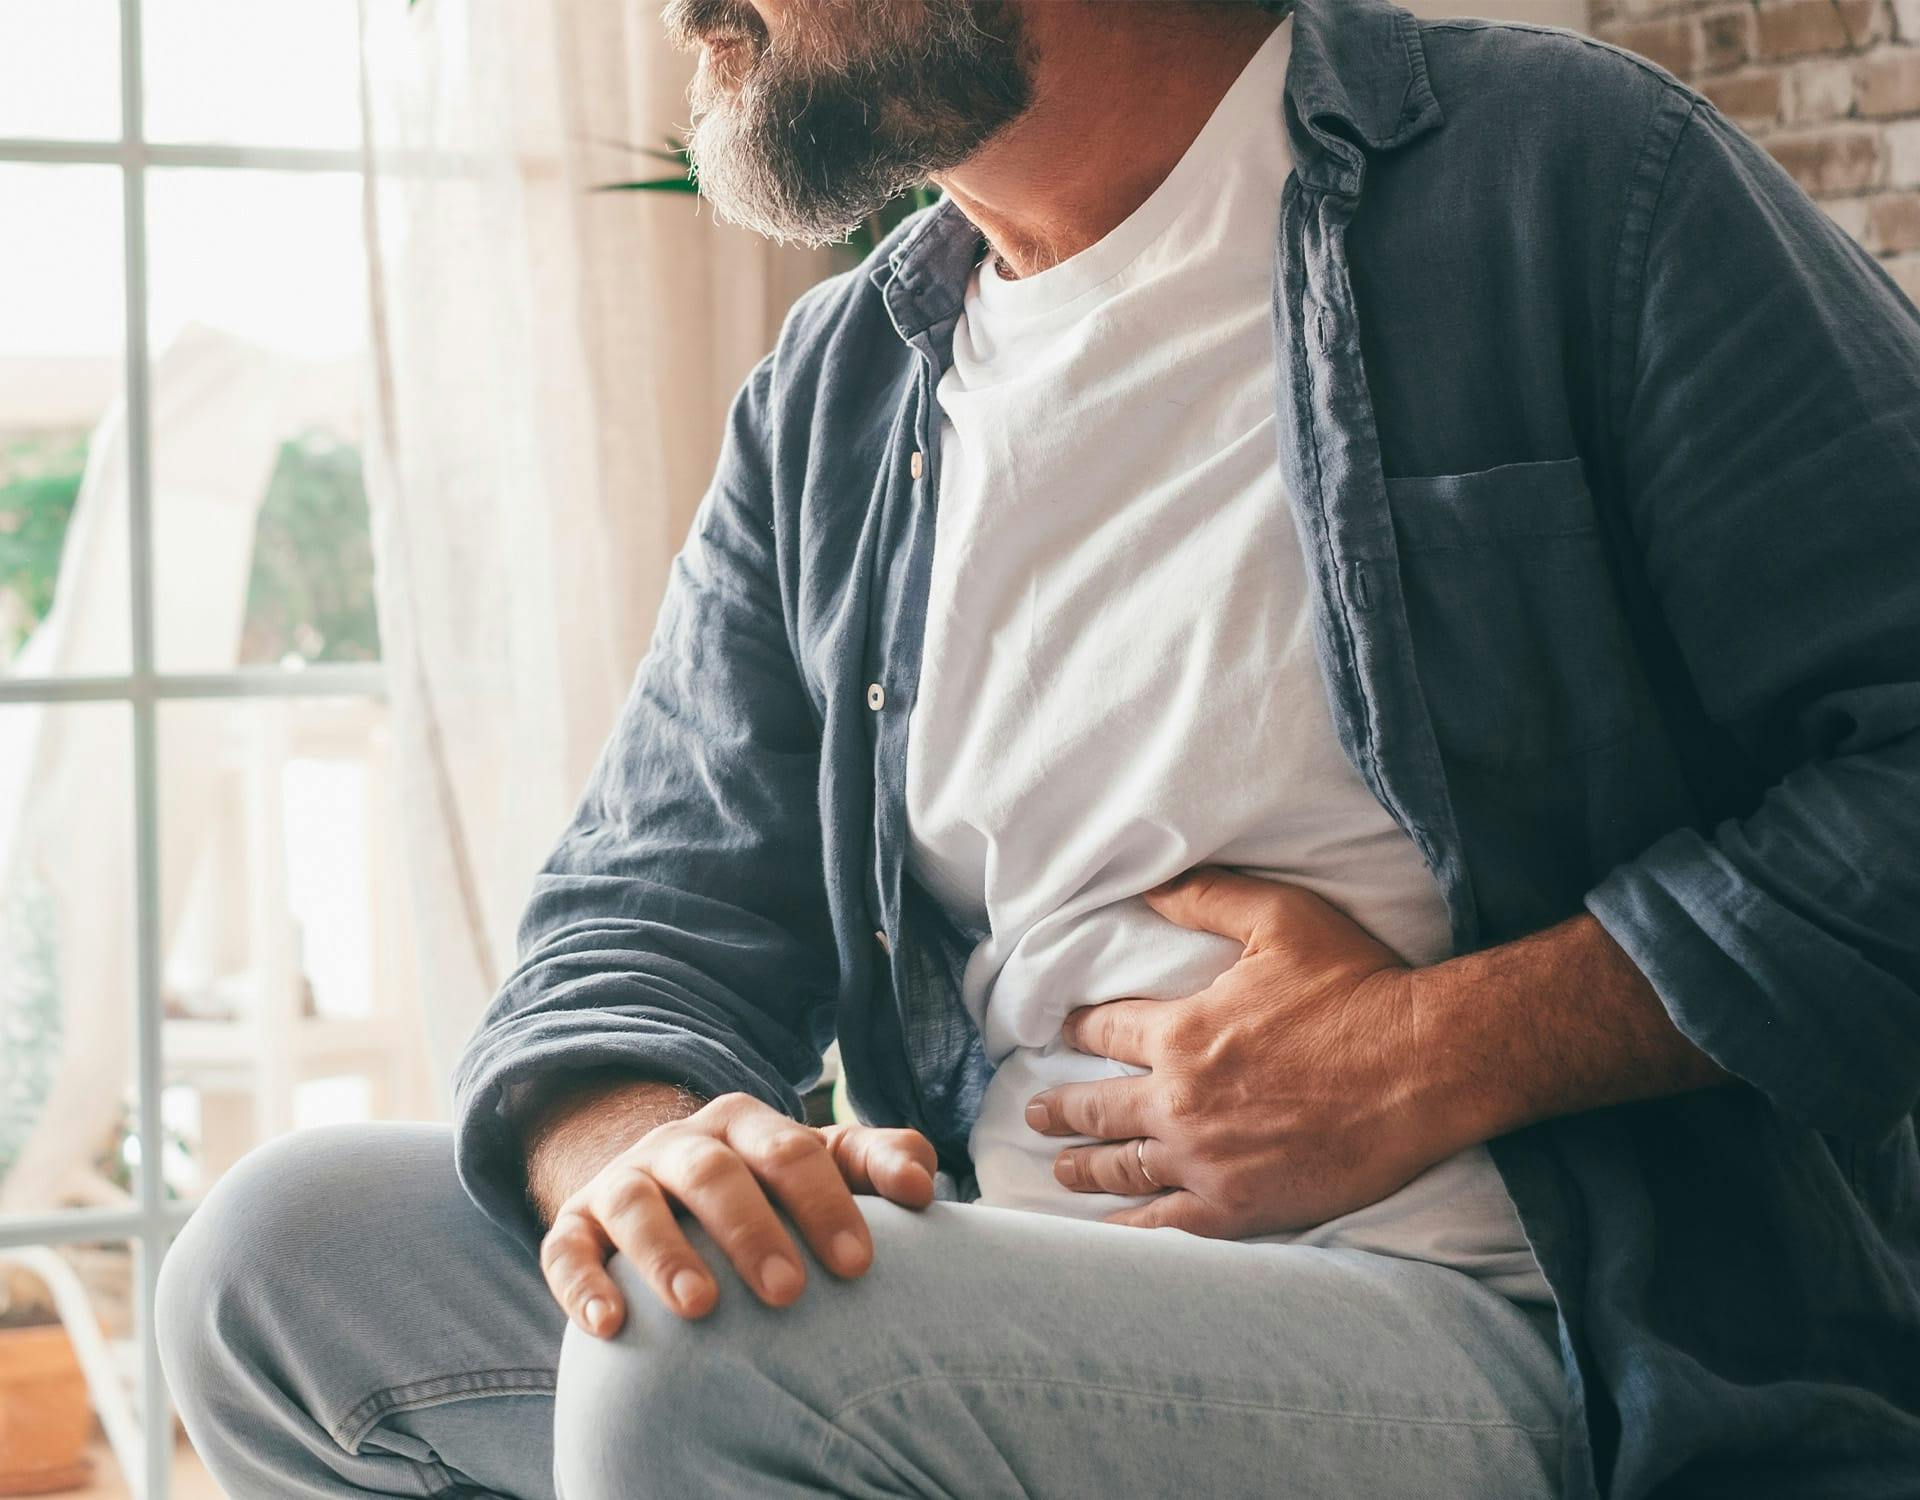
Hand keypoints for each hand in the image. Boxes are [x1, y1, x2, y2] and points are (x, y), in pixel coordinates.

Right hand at [539, 1092, 936, 1334]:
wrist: (660, 1182)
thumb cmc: (761, 1186)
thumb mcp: (816, 1163)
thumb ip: (873, 1161)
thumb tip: (923, 1179)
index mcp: (745, 1125)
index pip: (790, 1152)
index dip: (825, 1203)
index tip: (859, 1263)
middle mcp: (680, 1145)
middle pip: (714, 1174)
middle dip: (751, 1231)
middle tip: (789, 1292)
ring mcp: (623, 1181)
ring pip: (636, 1205)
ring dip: (666, 1253)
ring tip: (701, 1307)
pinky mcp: (573, 1223)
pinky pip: (565, 1247)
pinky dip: (582, 1283)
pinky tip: (610, 1323)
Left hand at [1026, 868, 1471, 1237]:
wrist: (1425, 1066)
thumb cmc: (1357, 986)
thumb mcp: (1278, 917)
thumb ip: (1206, 898)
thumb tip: (1147, 885)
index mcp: (1182, 1033)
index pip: (1105, 1032)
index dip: (1077, 1030)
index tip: (1060, 1034)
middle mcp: (1180, 1101)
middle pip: (1098, 1108)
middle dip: (1061, 1109)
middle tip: (1035, 1112)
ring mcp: (1206, 1161)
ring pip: (1123, 1169)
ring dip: (1083, 1168)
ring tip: (1059, 1168)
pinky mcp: (1240, 1206)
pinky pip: (1166, 1222)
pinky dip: (1130, 1225)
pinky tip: (1111, 1228)